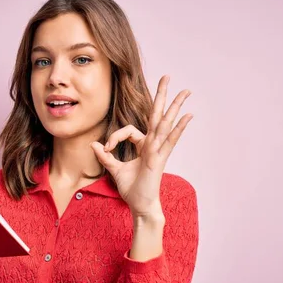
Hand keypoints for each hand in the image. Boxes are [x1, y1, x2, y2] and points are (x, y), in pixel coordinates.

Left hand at [91, 75, 192, 217]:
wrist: (140, 206)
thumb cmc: (132, 190)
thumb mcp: (115, 170)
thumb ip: (106, 157)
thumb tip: (94, 145)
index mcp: (143, 145)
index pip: (128, 130)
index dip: (114, 136)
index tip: (106, 148)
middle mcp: (153, 144)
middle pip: (157, 115)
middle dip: (162, 95)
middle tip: (167, 76)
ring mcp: (158, 150)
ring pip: (166, 123)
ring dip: (175, 106)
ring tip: (186, 90)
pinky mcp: (160, 158)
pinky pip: (170, 140)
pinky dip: (179, 128)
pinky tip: (188, 116)